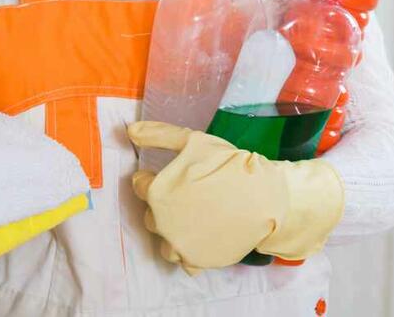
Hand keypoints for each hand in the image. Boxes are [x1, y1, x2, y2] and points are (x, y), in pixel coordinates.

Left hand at [128, 120, 343, 272]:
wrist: (263, 197)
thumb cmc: (227, 165)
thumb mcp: (191, 140)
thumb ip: (157, 135)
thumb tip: (130, 131)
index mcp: (156, 193)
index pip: (139, 185)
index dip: (152, 178)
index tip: (171, 177)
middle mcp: (162, 222)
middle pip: (150, 214)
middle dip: (162, 205)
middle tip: (187, 196)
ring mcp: (179, 244)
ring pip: (163, 240)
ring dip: (172, 230)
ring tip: (193, 218)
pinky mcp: (198, 260)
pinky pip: (183, 261)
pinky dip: (189, 252)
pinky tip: (202, 238)